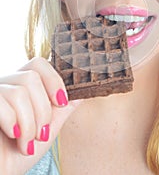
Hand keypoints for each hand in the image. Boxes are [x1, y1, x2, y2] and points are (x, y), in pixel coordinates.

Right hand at [0, 57, 79, 174]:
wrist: (0, 174)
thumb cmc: (18, 155)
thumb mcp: (47, 129)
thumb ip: (61, 109)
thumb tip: (82, 92)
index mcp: (20, 86)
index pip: (38, 63)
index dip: (53, 80)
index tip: (62, 103)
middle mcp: (5, 86)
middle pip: (31, 77)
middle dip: (43, 110)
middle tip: (42, 133)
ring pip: (19, 92)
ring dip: (29, 123)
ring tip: (27, 142)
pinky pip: (3, 103)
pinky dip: (13, 123)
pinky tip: (13, 137)